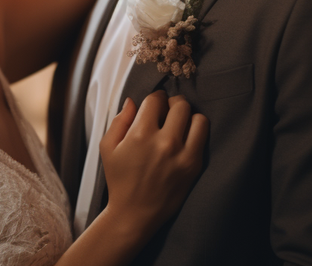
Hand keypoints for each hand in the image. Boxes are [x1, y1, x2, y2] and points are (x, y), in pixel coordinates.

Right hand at [98, 91, 207, 233]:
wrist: (135, 213)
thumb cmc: (119, 180)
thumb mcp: (108, 148)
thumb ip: (120, 120)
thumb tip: (132, 101)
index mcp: (140, 135)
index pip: (156, 100)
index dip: (154, 99)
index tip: (153, 106)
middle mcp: (164, 142)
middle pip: (179, 104)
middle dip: (172, 104)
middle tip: (167, 113)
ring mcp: (182, 154)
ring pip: (197, 117)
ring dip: (188, 117)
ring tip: (179, 125)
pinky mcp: (193, 165)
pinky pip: (203, 135)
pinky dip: (196, 131)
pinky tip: (185, 138)